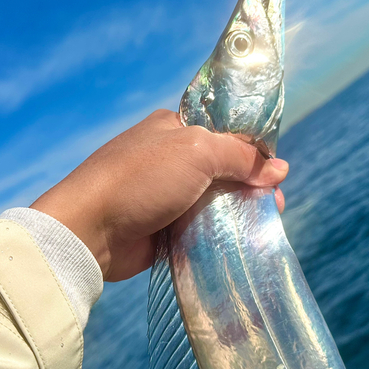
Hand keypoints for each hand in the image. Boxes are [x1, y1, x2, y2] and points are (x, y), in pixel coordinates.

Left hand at [31, 109, 288, 281]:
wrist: (90, 229)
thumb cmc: (142, 179)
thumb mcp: (196, 152)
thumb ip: (240, 156)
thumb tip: (278, 168)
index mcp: (176, 129)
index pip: (225, 133)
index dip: (253, 150)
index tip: (275, 171)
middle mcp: (173, 158)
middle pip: (225, 169)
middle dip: (251, 185)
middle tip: (274, 204)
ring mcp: (168, 193)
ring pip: (216, 199)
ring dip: (240, 211)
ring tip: (266, 223)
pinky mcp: (166, 224)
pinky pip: (202, 225)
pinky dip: (222, 231)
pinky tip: (244, 239)